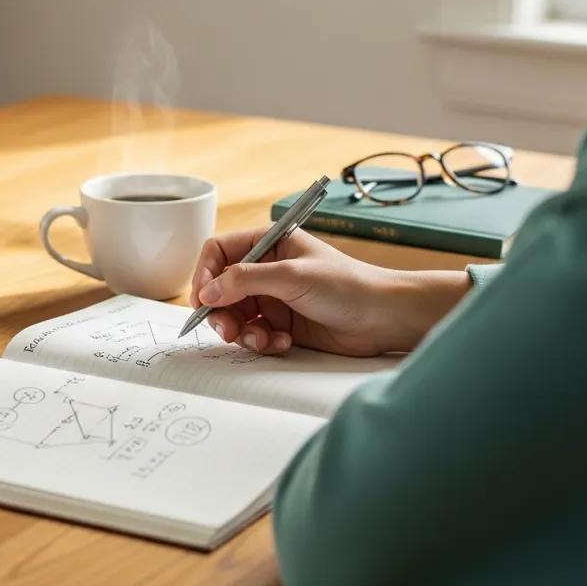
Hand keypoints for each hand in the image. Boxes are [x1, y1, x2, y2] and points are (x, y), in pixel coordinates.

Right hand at [188, 227, 472, 357]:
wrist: (383, 318)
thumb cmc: (347, 285)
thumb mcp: (292, 276)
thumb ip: (246, 281)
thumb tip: (207, 292)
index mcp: (270, 243)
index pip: (219, 251)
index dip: (206, 274)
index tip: (203, 299)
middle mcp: (268, 268)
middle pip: (221, 288)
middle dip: (222, 311)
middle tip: (229, 330)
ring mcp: (274, 298)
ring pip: (235, 316)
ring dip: (242, 331)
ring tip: (261, 340)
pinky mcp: (282, 324)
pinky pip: (254, 334)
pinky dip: (261, 342)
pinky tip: (283, 342)